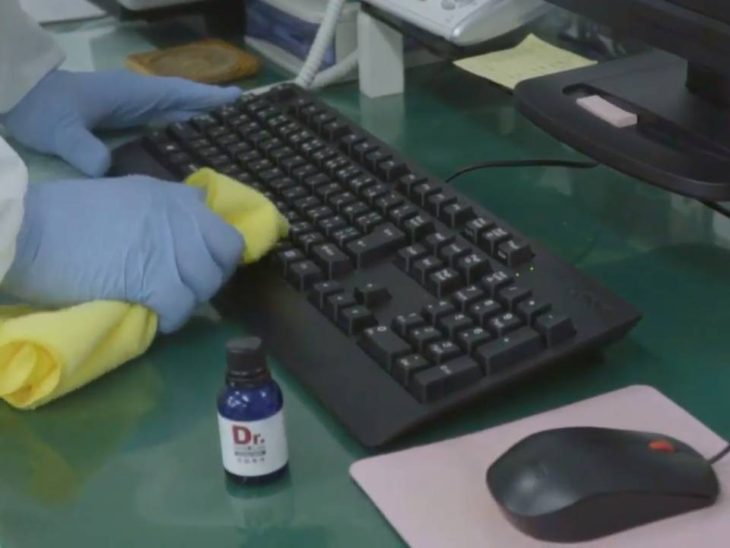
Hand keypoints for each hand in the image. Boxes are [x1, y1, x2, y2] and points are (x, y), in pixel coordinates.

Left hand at [0, 69, 240, 176]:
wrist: (21, 100)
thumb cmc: (43, 110)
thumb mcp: (60, 130)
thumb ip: (81, 148)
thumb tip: (105, 168)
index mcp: (133, 94)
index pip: (178, 93)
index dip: (208, 98)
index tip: (240, 100)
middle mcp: (140, 98)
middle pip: (185, 102)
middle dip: (214, 112)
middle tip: (246, 125)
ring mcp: (133, 108)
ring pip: (176, 113)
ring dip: (201, 122)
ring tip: (230, 137)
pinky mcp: (126, 120)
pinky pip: (163, 124)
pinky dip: (182, 131)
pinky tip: (192, 148)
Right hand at [2, 177, 243, 332]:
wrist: (29, 230)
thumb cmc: (65, 214)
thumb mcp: (124, 194)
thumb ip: (161, 207)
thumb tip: (189, 214)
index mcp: (173, 196)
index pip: (224, 228)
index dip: (218, 253)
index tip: (204, 266)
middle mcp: (180, 217)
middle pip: (225, 257)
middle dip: (211, 277)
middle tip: (187, 289)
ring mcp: (171, 247)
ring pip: (207, 284)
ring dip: (191, 299)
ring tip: (168, 304)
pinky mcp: (154, 279)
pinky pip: (183, 307)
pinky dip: (173, 319)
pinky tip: (159, 318)